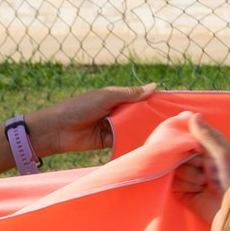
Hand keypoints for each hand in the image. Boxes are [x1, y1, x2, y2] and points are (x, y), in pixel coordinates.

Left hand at [28, 85, 158, 158]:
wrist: (58, 129)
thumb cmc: (80, 107)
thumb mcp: (107, 97)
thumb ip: (130, 94)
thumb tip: (154, 86)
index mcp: (115, 97)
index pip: (138, 98)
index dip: (152, 101)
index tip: (170, 105)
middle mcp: (116, 112)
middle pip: (137, 115)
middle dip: (149, 117)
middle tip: (171, 122)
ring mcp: (112, 127)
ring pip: (132, 128)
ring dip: (141, 130)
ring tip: (162, 134)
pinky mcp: (108, 142)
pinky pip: (123, 141)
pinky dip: (131, 141)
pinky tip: (146, 144)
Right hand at [171, 117, 229, 225]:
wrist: (229, 210)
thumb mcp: (223, 155)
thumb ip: (207, 136)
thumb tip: (193, 115)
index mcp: (206, 148)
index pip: (187, 136)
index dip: (187, 139)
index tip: (195, 145)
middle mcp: (195, 160)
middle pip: (178, 151)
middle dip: (194, 160)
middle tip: (208, 168)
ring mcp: (186, 175)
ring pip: (175, 166)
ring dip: (192, 175)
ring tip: (206, 182)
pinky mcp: (179, 190)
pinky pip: (173, 181)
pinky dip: (186, 185)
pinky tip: (198, 190)